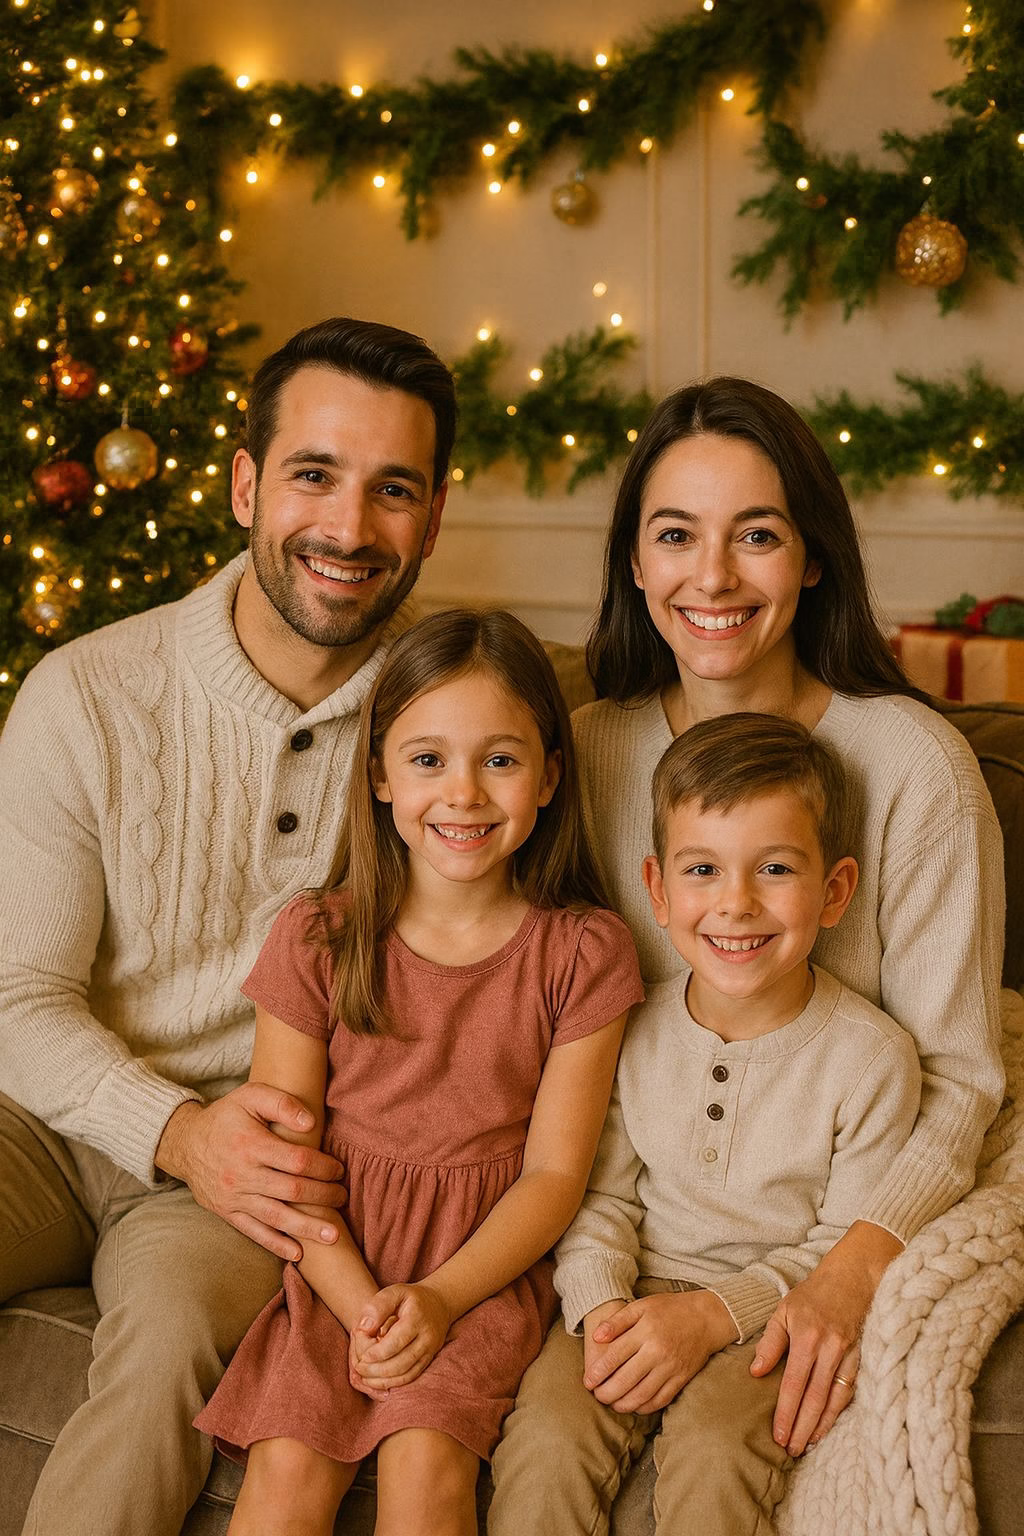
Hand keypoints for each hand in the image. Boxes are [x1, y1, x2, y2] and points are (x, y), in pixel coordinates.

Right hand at [154, 1087, 345, 1261]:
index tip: (339, 1170)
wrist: (186, 1143)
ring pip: (276, 1216)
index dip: (323, 1167)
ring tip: (333, 1235)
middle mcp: (242, 1174)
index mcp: (251, 1144)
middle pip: (292, 1190)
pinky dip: (276, 1244)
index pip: (298, 1161)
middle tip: (343, 1197)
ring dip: (307, 1227)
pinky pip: (254, 1232)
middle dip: (323, 1196)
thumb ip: (282, 1103)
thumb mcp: (251, 1096)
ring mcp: (234, 1197)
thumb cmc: (226, 1117)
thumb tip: (311, 1122)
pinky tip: (298, 1253)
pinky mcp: (227, 1212)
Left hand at [349, 1283, 451, 1390]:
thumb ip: (377, 1306)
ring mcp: (430, 1351)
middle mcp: (427, 1337)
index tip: (361, 1356)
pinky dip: (393, 1383)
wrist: (440, 1302)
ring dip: (382, 1380)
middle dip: (376, 1370)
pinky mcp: (429, 1359)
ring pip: (406, 1374)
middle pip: (400, 1363)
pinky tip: (378, 1381)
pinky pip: (411, 1377)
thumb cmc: (411, 1297)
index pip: (396, 1342)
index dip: (376, 1353)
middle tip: (359, 1367)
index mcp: (417, 1318)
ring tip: (364, 1376)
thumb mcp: (395, 1291)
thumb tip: (363, 1329)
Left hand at [583, 1290, 736, 1414]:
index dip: (598, 1373)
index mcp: (645, 1331)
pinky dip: (645, 1407)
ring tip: (612, 1403)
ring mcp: (671, 1368)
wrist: (705, 1318)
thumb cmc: (669, 1309)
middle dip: (606, 1393)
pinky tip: (634, 1406)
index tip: (587, 1382)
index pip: (614, 1357)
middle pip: (625, 1380)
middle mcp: (657, 1352)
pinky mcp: (681, 1379)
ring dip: (623, 1404)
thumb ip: (617, 1321)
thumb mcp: (642, 1306)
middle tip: (597, 1396)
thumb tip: (596, 1337)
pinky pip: (660, 1400)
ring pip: (642, 1395)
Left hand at [750, 1223, 899, 1453]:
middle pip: (815, 1398)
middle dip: (802, 1427)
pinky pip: (850, 1391)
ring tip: (807, 1445)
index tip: (777, 1435)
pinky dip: (839, 1412)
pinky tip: (828, 1425)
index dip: (786, 1412)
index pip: (793, 1383)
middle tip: (791, 1450)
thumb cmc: (814, 1294)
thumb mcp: (784, 1309)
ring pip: (835, 1400)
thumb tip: (755, 1372)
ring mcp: (850, 1354)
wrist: (854, 1276)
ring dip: (821, 1426)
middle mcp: (829, 1348)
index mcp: (806, 1336)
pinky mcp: (863, 1357)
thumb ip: (771, 1341)